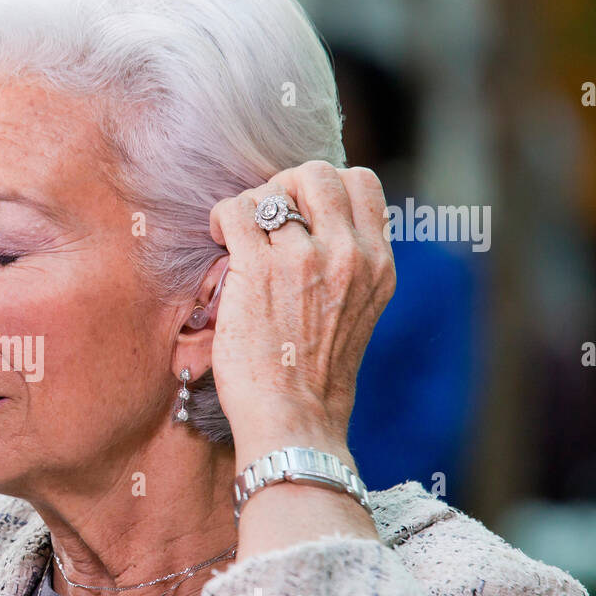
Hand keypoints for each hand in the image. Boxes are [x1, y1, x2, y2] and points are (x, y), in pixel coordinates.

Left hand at [207, 162, 395, 460]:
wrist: (294, 421)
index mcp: (378, 264)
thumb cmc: (313, 377)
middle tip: (263, 220)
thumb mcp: (357, 313)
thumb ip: (348, 266)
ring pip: (272, 190)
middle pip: (317, 174)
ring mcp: (304, 259)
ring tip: (236, 236)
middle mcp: (348, 254)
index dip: (324, 187)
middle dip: (283, 186)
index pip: (361, 183)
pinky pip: (235, 211)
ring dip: (249, 207)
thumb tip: (317, 226)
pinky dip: (220, 217)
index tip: (299, 212)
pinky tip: (217, 240)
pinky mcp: (259, 270)